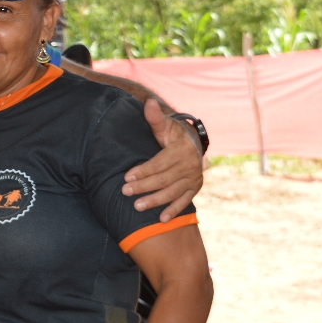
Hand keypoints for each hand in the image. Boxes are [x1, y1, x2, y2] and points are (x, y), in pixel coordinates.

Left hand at [123, 100, 204, 220]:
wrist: (191, 144)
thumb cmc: (171, 135)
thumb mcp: (164, 125)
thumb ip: (155, 118)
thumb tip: (149, 103)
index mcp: (182, 148)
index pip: (159, 163)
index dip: (143, 171)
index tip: (126, 178)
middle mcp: (191, 164)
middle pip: (164, 179)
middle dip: (144, 187)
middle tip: (125, 193)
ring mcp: (194, 177)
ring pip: (173, 192)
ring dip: (155, 200)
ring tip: (137, 207)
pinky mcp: (195, 188)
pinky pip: (185, 201)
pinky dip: (174, 210)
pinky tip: (161, 219)